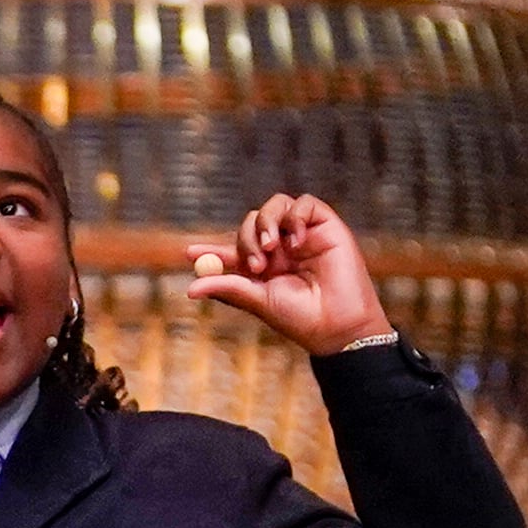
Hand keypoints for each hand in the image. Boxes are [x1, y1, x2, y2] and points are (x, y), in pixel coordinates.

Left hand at [185, 194, 397, 356]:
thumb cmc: (300, 317)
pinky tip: (297, 243)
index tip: (189, 253)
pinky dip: (294, 217)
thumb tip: (190, 289)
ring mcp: (302, 234)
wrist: (338, 323)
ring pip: (274, 206)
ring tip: (272, 250)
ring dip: (265, 223)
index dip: (210, 249)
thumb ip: (228, 288)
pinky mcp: (325, 225)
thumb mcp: (259, 301)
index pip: (232, 249)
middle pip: (250, 222)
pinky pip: (304, 203)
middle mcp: (281, 248)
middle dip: (245, 239)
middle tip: (254, 263)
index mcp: (263, 266)